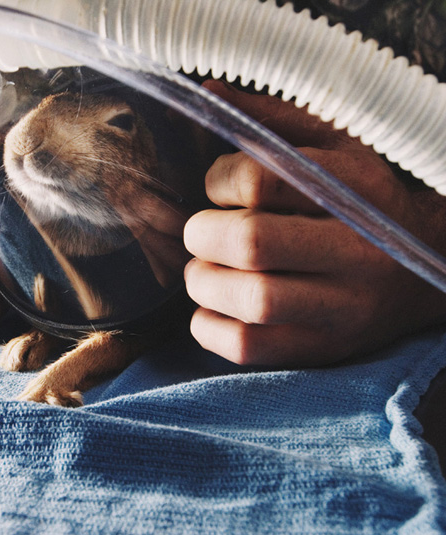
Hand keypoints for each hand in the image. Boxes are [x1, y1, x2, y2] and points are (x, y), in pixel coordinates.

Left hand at [183, 80, 445, 366]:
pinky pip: (247, 347)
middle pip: (251, 243)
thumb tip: (207, 94)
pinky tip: (215, 306)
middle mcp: (357, 250)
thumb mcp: (333, 147)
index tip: (219, 188)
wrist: (427, 271)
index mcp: (353, 191)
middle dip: (202, 234)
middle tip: (202, 232)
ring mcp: (343, 308)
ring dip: (202, 282)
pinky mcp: (323, 348)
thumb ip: (271, 120)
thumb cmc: (362, 201)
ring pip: (251, 300)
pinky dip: (207, 326)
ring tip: (204, 270)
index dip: (218, 181)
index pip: (260, 179)